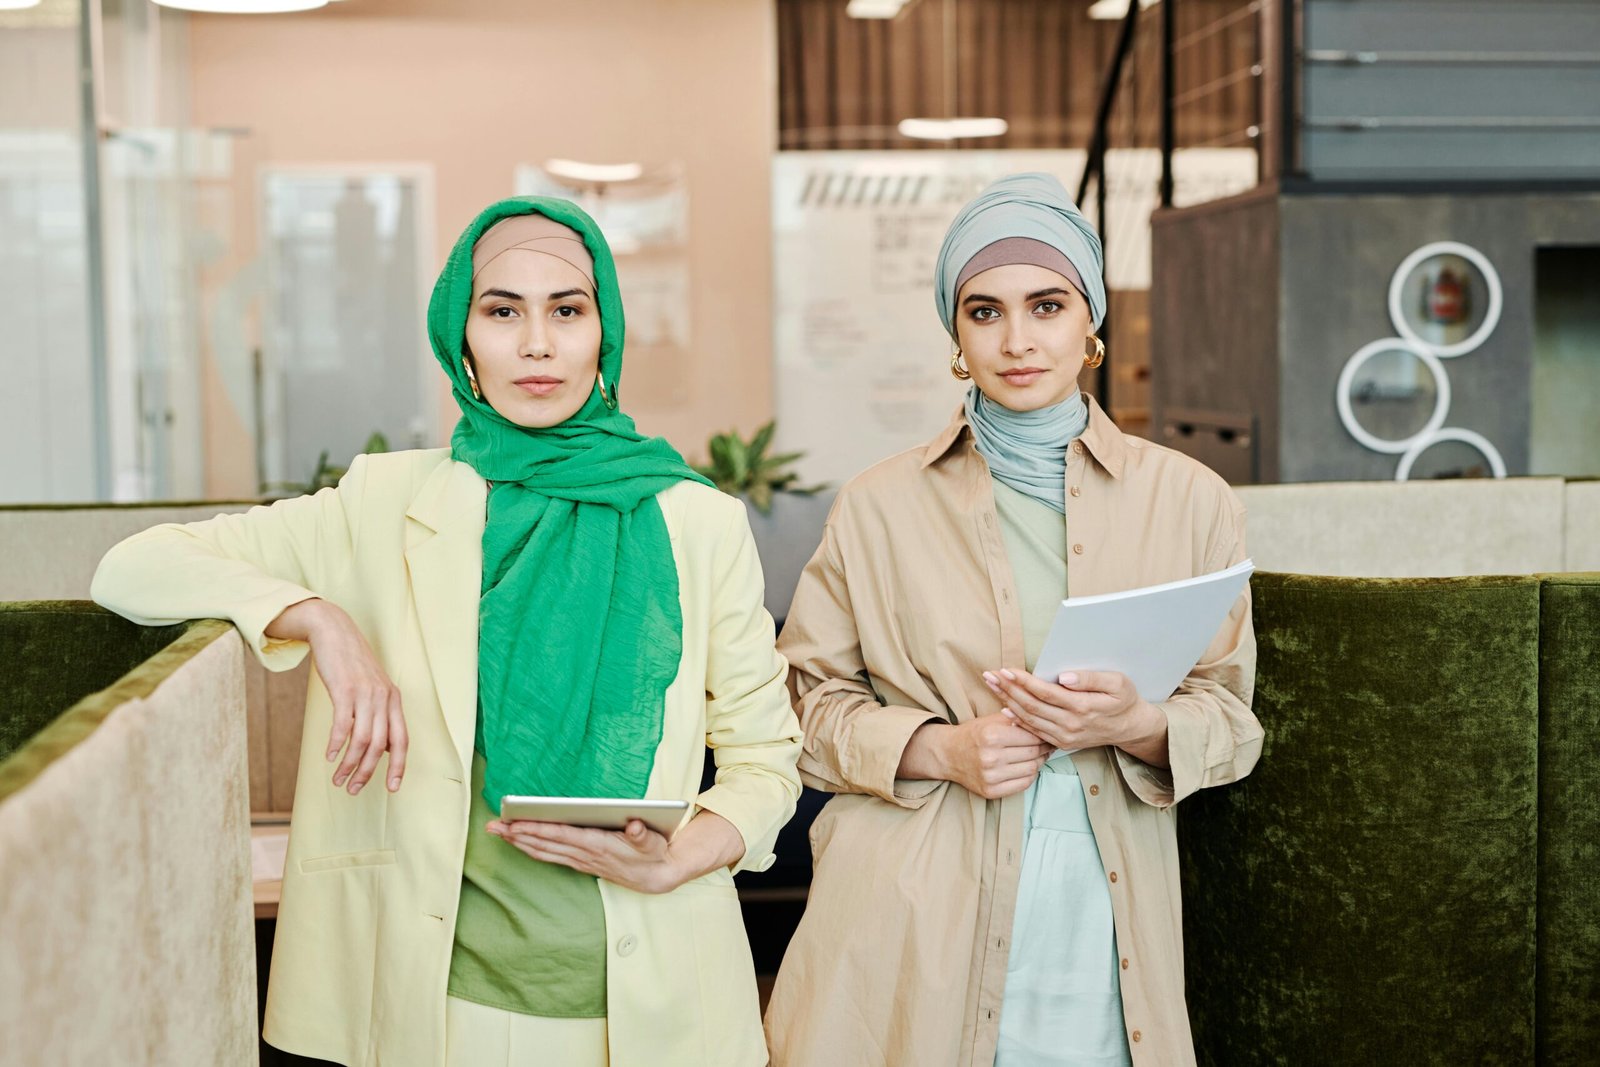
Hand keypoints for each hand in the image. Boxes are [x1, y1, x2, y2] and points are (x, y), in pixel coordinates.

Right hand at [266, 598, 407, 793]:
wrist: (334, 631)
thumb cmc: (352, 664)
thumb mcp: (373, 688)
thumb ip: (380, 714)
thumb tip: (384, 746)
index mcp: (394, 700)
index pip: (402, 740)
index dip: (398, 766)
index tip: (391, 788)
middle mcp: (384, 698)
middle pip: (380, 746)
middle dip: (367, 772)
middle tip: (352, 789)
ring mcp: (365, 694)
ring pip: (362, 740)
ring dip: (349, 764)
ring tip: (337, 779)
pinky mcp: (344, 689)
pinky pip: (343, 725)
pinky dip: (336, 745)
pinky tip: (329, 756)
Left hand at [488, 819, 685, 894]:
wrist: (657, 877)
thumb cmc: (653, 853)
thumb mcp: (652, 841)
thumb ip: (641, 833)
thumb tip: (634, 824)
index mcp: (597, 844)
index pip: (560, 835)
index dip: (536, 829)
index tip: (515, 823)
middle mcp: (584, 855)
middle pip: (544, 844)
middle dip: (517, 835)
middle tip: (492, 826)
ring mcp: (580, 861)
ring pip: (543, 851)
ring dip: (519, 843)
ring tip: (499, 832)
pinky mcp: (581, 863)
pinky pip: (550, 856)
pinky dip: (532, 848)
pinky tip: (521, 843)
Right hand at [901, 713, 1052, 798]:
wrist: (948, 754)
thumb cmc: (973, 734)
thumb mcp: (991, 720)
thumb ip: (1016, 719)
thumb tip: (1043, 724)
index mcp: (991, 736)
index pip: (1031, 737)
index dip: (1043, 735)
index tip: (1048, 734)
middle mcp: (990, 757)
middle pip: (1033, 753)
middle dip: (1044, 748)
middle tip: (1049, 744)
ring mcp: (990, 776)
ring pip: (1031, 769)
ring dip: (1039, 762)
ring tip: (1039, 755)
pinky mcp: (991, 791)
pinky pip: (1023, 784)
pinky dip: (1030, 775)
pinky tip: (1028, 767)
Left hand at [982, 668, 1167, 765]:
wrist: (1129, 727)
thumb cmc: (1123, 700)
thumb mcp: (1117, 683)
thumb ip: (1091, 678)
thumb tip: (1063, 677)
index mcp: (1082, 707)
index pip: (1045, 693)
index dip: (1023, 681)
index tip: (1006, 670)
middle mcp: (1070, 725)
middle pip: (1031, 706)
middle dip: (1008, 689)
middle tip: (989, 675)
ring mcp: (1064, 736)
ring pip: (1029, 719)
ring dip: (1007, 701)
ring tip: (992, 685)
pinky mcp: (1061, 742)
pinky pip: (1034, 731)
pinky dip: (1017, 719)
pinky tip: (1004, 707)